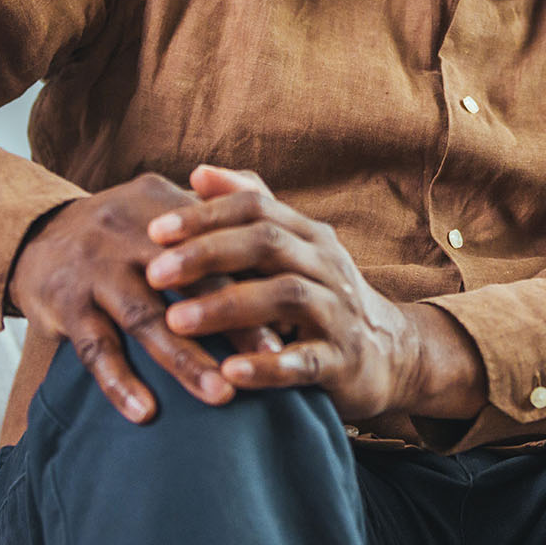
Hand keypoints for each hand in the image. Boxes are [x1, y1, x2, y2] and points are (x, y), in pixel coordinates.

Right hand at [7, 173, 281, 423]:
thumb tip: (279, 267)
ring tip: (219, 395)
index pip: (218, 242)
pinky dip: (119, 381)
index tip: (290, 319)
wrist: (36, 234)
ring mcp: (95, 268)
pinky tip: (144, 413)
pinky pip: (94, 347)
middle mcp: (130, 233)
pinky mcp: (64, 302)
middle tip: (272, 355)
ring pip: (144, 316)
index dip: (255, 279)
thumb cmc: (121, 232)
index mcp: (162, 206)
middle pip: (189, 280)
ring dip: (184, 358)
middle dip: (232, 321)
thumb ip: (215, 225)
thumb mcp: (160, 210)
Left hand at [147, 165, 487, 420]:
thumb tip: (198, 171)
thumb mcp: (294, 248)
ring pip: (285, 295)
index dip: (205, 215)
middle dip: (207, 255)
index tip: (154, 229)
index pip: (256, 207)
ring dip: (227, 307)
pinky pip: (305, 361)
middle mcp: (326, 264)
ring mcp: (338, 311)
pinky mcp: (343, 361)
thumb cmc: (322, 296)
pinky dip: (267, 366)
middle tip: (154, 272)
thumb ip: (251, 211)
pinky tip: (229, 372)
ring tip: (176, 321)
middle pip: (267, 243)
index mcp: (308, 235)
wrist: (391, 353)